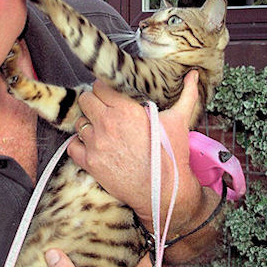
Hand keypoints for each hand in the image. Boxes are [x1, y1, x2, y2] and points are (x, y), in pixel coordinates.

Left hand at [68, 71, 214, 259]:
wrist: (164, 191)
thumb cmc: (172, 155)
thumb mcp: (180, 121)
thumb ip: (186, 94)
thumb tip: (193, 74)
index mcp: (126, 109)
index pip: (100, 86)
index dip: (104, 89)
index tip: (109, 94)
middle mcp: (107, 123)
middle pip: (85, 100)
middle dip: (92, 102)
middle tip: (102, 110)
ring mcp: (96, 143)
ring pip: (78, 122)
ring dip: (87, 124)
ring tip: (99, 130)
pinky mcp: (90, 162)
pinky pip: (72, 146)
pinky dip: (79, 145)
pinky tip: (91, 146)